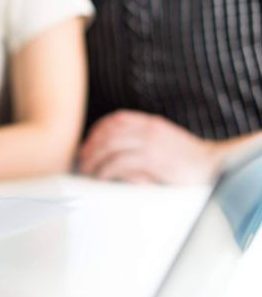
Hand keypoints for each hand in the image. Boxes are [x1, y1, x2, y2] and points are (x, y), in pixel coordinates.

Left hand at [78, 110, 220, 183]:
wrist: (214, 165)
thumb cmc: (188, 158)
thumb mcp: (164, 140)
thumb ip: (143, 139)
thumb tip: (118, 149)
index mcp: (151, 123)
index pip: (117, 119)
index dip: (97, 130)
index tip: (87, 142)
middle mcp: (148, 130)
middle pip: (109, 132)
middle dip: (91, 146)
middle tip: (82, 160)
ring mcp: (150, 144)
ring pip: (110, 147)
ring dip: (95, 159)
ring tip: (88, 171)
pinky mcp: (152, 160)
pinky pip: (120, 163)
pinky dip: (106, 170)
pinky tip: (102, 177)